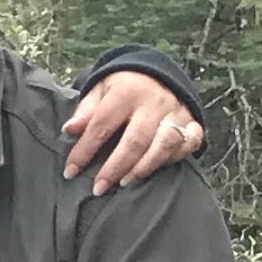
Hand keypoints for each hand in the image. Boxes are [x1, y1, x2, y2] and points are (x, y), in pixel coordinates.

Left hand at [63, 71, 204, 194]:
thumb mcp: (99, 90)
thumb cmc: (122, 87)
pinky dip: (172, 160)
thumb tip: (69, 130)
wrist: (157, 73)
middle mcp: (154, 102)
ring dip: (143, 167)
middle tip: (99, 188)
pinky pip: (189, 145)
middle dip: (115, 168)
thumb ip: (86, 111)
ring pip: (164, 145)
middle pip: (135, 140)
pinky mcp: (193, 123)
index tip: (70, 172)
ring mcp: (177, 113)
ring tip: (124, 182)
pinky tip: (153, 170)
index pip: (102, 125)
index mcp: (126, 92)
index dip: (84, 151)